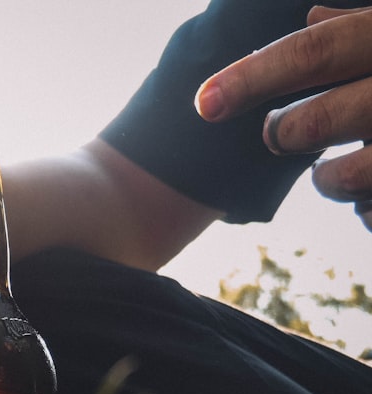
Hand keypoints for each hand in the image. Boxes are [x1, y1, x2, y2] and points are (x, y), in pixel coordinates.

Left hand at [195, 5, 371, 229]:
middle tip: (280, 133)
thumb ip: (357, 30)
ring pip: (342, 177)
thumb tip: (310, 15)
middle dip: (283, 134)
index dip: (252, 77)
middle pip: (313, 122)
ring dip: (328, 180)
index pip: (313, 50)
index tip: (204, 104)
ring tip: (336, 169)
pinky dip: (367, 208)